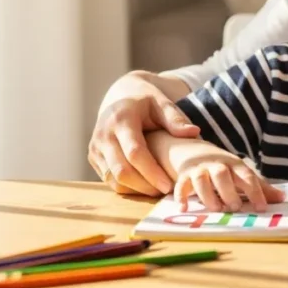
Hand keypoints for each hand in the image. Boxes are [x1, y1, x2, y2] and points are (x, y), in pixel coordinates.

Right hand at [88, 71, 199, 196]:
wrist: (119, 96)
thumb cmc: (146, 101)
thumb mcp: (161, 103)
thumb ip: (175, 119)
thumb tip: (194, 132)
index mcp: (121, 120)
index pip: (135, 152)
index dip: (152, 172)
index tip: (169, 185)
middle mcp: (103, 135)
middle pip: (122, 170)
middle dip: (145, 186)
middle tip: (166, 191)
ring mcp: (95, 147)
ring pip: (114, 179)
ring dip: (136, 189)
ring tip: (158, 189)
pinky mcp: (93, 157)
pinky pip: (109, 179)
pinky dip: (127, 187)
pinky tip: (145, 185)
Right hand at [175, 155, 283, 212]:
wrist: (195, 151)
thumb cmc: (225, 168)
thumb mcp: (242, 174)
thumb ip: (260, 187)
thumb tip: (282, 198)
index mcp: (234, 165)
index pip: (246, 176)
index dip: (255, 191)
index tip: (262, 207)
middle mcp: (216, 165)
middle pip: (222, 174)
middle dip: (228, 191)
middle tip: (235, 207)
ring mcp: (199, 169)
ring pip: (201, 179)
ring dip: (208, 194)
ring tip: (216, 208)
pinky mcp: (184, 176)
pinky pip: (181, 185)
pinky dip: (181, 196)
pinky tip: (185, 208)